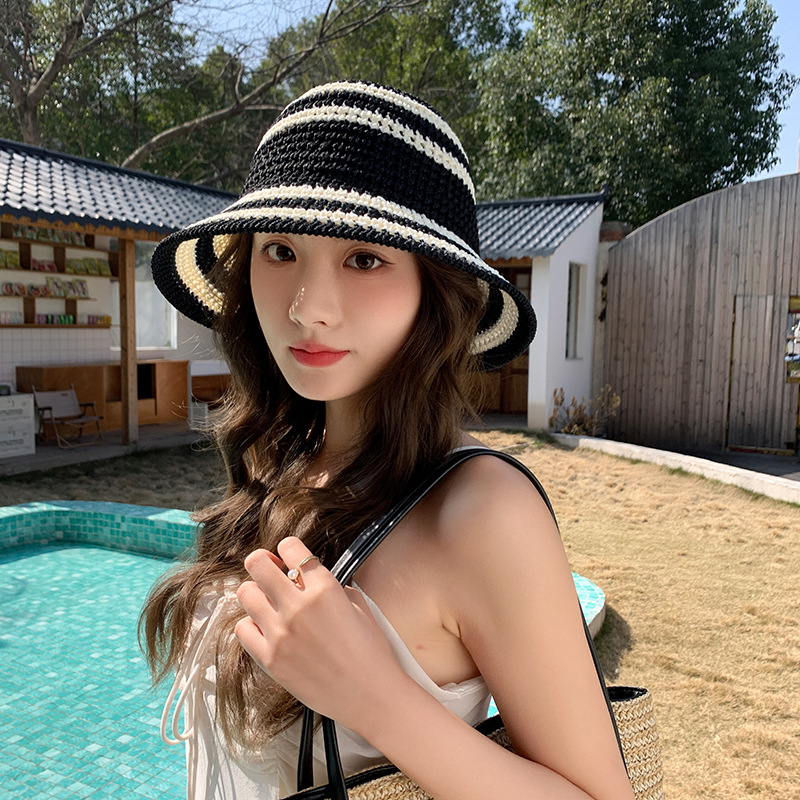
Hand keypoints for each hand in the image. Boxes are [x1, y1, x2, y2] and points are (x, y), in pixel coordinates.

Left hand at [234, 537, 405, 730]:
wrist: (371, 695)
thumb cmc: (370, 652)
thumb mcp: (359, 605)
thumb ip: (331, 586)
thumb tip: (310, 578)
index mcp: (324, 588)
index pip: (290, 547)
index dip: (289, 550)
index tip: (290, 558)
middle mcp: (298, 606)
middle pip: (257, 563)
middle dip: (264, 563)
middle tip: (273, 574)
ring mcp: (280, 633)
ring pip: (245, 593)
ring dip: (257, 593)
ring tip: (270, 604)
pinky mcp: (270, 659)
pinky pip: (242, 629)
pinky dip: (252, 625)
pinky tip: (267, 629)